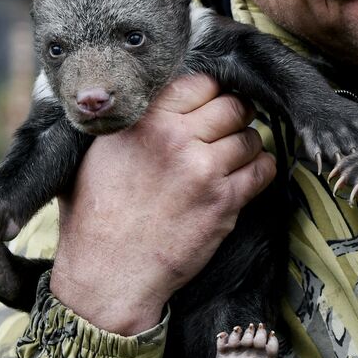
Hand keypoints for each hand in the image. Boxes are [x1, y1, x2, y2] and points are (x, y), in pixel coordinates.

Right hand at [49, 74, 276, 334]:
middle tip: (225, 133)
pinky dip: (259, 170)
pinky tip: (242, 179)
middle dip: (233, 118)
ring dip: (246, 147)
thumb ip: (133, 120)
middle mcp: (175, 139)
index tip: (207, 108)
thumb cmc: (95, 215)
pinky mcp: (224, 202)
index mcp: (144, 120)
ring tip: (229, 161)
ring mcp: (203, 170)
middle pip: (233, 106)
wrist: (106, 275)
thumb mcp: (99, 152)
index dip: (209, 95)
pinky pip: (263, 169)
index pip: (201, 83)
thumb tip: (157, 96)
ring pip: (251, 138)